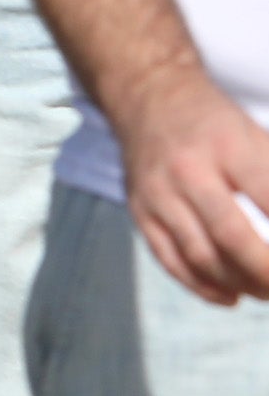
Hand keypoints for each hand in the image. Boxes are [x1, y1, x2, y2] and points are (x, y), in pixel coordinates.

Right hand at [113, 68, 268, 305]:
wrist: (148, 100)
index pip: (268, 198)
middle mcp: (188, 171)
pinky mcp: (140, 212)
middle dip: (267, 272)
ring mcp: (158, 194)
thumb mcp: (258, 136)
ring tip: (265, 292)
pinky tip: (231, 296)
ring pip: (200, 255)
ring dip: (239, 284)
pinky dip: (203, 286)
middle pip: (231, 236)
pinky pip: (170, 260)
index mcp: (227, 146)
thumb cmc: (216, 123)